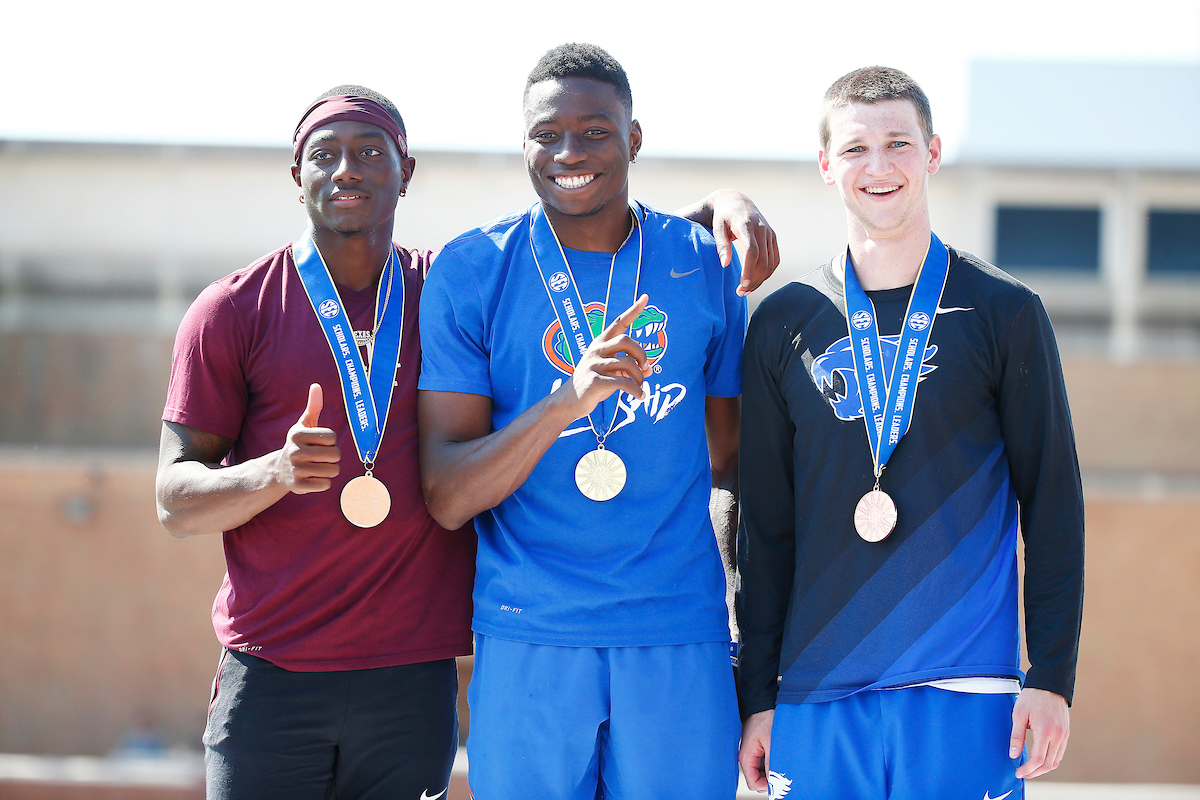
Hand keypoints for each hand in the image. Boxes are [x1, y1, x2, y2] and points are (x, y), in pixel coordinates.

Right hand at [277, 383, 340, 492]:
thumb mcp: (304, 425)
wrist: (279, 470)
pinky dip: (323, 482)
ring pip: (333, 470)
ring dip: (329, 470)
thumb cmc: (299, 444)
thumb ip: (313, 406)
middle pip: (335, 455)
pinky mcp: (298, 486)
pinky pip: (326, 484)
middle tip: (320, 457)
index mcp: (298, 434)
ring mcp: (296, 470)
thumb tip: (316, 386)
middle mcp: (295, 451)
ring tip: (317, 467)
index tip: (319, 442)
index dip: (330, 441)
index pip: (332, 437)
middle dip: (332, 457)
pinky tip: (312, 478)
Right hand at [555, 295, 651, 419]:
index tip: (645, 298)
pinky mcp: (594, 381)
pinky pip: (622, 382)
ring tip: (641, 387)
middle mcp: (596, 350)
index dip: (633, 311)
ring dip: (640, 377)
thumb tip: (649, 369)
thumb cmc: (594, 383)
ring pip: (627, 364)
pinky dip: (636, 390)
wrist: (569, 401)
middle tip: (645, 368)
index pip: (618, 322)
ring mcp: (594, 364)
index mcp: (601, 343)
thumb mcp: (612, 371)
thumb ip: (629, 367)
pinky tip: (640, 397)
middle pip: (626, 341)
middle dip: (641, 354)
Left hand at [709, 189, 779, 295]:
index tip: (742, 284)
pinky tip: (757, 281)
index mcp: (746, 225)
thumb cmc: (722, 216)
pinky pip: (775, 259)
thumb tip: (724, 264)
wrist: (736, 201)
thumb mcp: (716, 227)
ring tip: (747, 290)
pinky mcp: (773, 237)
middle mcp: (762, 229)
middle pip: (764, 260)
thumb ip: (721, 245)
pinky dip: (768, 272)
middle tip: (741, 292)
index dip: (749, 270)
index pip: (752, 251)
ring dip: (761, 279)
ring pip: (771, 262)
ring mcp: (769, 233)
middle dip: (754, 279)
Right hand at [738, 709, 773, 792]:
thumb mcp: (770, 742)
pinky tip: (777, 757)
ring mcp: (752, 755)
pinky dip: (771, 765)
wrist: (763, 706)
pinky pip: (763, 766)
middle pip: (757, 780)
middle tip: (781, 771)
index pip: (753, 783)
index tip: (778, 781)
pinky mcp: (757, 752)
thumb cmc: (765, 719)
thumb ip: (771, 763)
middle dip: (769, 779)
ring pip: (761, 774)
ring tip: (780, 761)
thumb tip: (775, 781)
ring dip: (771, 772)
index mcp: (746, 757)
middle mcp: (747, 758)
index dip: (766, 786)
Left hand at [1011, 687, 1069, 778]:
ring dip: (1043, 768)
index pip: (1038, 759)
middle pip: (1048, 764)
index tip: (1018, 773)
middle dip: (1035, 772)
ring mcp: (1064, 735)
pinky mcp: (1066, 733)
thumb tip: (1013, 755)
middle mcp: (1058, 736)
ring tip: (1030, 769)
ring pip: (1056, 761)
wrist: (1049, 684)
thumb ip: (1016, 736)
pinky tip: (1040, 760)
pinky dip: (1050, 760)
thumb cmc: (1031, 697)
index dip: (1027, 769)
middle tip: (1023, 774)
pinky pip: (1060, 753)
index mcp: (1045, 731)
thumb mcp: (1019, 714)